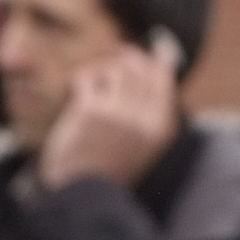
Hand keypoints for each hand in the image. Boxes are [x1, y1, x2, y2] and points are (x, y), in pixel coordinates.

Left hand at [36, 43, 178, 189]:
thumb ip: (152, 106)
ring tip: (88, 89)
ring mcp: (118, 113)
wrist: (83, 193)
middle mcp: (143, 118)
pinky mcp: (91, 110)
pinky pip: (86, 78)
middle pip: (138, 69)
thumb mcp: (141, 143)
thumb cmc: (110, 168)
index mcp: (160, 129)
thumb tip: (163, 58)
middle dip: (125, 58)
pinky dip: (78, 81)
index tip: (157, 45)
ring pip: (112, 70)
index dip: (159, 59)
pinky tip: (74, 92)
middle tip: (112, 60)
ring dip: (98, 73)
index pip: (164, 80)